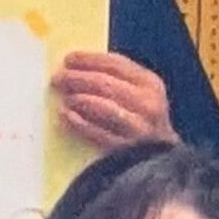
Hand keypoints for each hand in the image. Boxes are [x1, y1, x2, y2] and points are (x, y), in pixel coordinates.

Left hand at [51, 48, 178, 152]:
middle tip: (58, 78)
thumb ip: (117, 79)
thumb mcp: (140, 93)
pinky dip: (80, 123)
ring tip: (65, 98)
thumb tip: (78, 67)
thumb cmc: (142, 120)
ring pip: (103, 106)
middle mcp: (148, 104)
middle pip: (106, 84)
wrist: (161, 160)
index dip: (89, 59)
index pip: (116, 64)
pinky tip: (66, 116)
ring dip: (79, 99)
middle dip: (78, 78)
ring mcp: (139, 127)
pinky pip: (98, 133)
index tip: (68, 59)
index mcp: (151, 83)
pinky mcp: (127, 149)